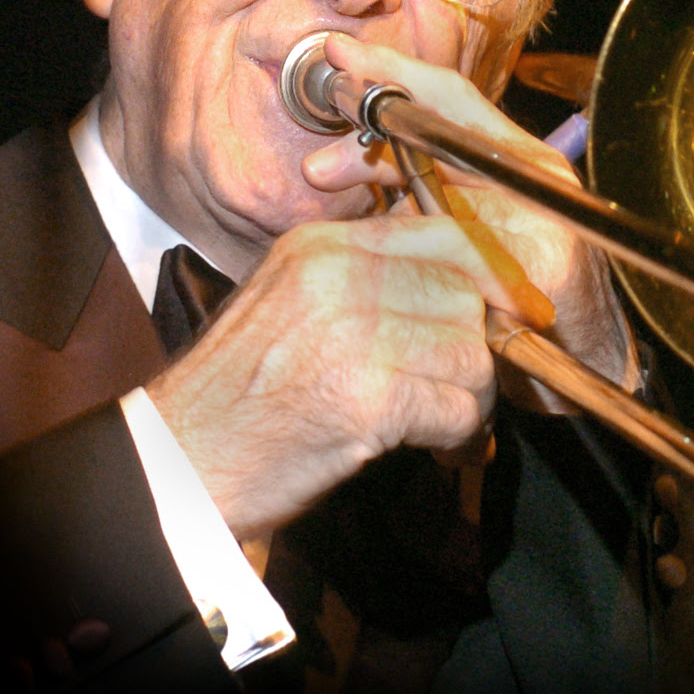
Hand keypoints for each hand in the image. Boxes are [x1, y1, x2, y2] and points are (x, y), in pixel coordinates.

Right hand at [147, 210, 549, 537]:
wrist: (178, 460)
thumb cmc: (237, 393)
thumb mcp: (289, 302)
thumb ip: (364, 282)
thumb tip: (457, 289)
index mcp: (322, 246)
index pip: (444, 233)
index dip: (493, 273)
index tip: (514, 308)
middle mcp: (337, 278)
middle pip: (464, 295)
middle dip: (477, 348)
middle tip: (463, 386)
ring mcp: (351, 336)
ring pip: (469, 353)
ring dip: (470, 397)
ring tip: (446, 423)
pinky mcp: (364, 399)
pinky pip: (455, 407)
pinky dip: (457, 435)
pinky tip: (434, 447)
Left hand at [302, 33, 639, 407]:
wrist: (588, 362)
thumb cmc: (519, 298)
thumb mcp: (458, 229)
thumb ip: (408, 189)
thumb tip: (326, 163)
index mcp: (517, 159)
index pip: (452, 96)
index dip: (393, 68)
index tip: (338, 53)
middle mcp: (538, 175)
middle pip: (448, 125)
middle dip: (376, 118)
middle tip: (321, 134)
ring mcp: (547, 213)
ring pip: (450, 181)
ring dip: (381, 182)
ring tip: (325, 174)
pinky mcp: (548, 261)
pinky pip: (465, 245)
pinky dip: (413, 246)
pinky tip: (374, 252)